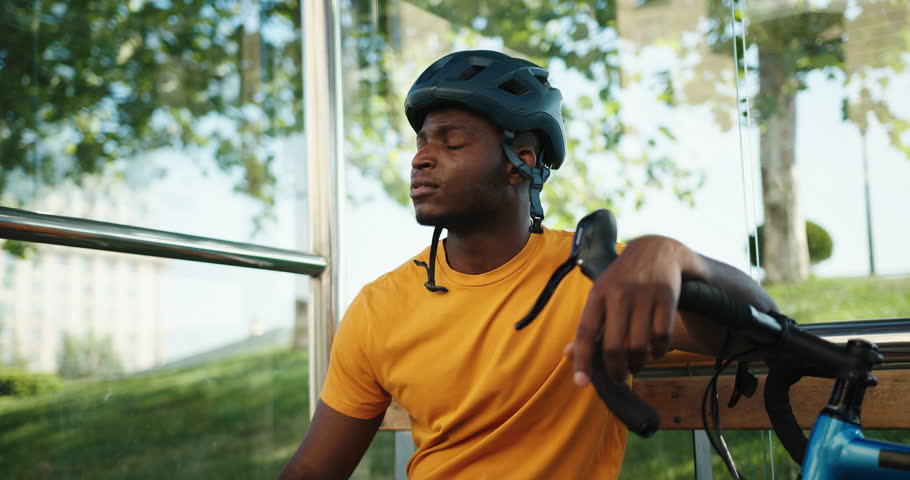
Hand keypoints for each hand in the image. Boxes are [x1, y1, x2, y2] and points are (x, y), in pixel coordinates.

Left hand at [566, 235, 706, 384]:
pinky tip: (654, 352)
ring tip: (635, 365)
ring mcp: (644, 295)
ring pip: (639, 345)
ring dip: (637, 364)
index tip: (581, 382)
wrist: (656, 250)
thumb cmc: (623, 279)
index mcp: (597, 294)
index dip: (582, 359)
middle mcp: (619, 294)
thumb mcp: (601, 294)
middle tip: (618, 379)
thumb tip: (568, 355)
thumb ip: (588, 325)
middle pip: (614, 345)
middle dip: (615, 370)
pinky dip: (658, 352)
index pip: (585, 332)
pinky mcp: (667, 297)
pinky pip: (662, 337)